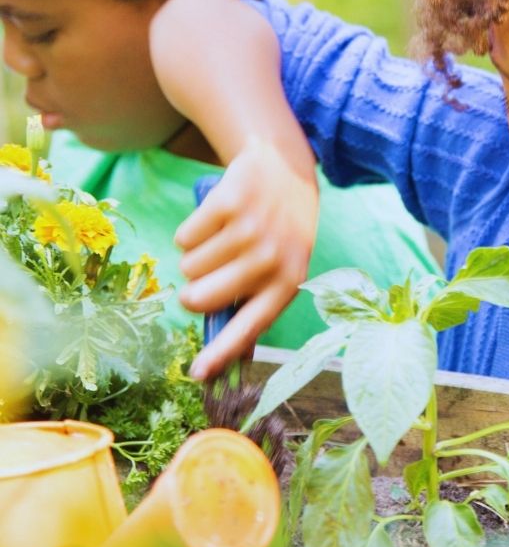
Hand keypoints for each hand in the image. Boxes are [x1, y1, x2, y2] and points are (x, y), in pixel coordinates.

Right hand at [180, 137, 318, 378]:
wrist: (285, 172)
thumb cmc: (278, 232)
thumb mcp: (280, 267)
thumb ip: (253, 303)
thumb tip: (220, 352)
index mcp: (287, 283)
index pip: (249, 327)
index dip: (221, 352)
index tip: (197, 374)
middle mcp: (270, 260)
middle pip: (199, 298)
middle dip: (192, 291)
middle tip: (210, 273)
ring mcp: (250, 231)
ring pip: (188, 267)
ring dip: (196, 256)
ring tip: (225, 238)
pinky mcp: (228, 203)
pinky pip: (184, 238)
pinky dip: (192, 232)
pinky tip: (218, 219)